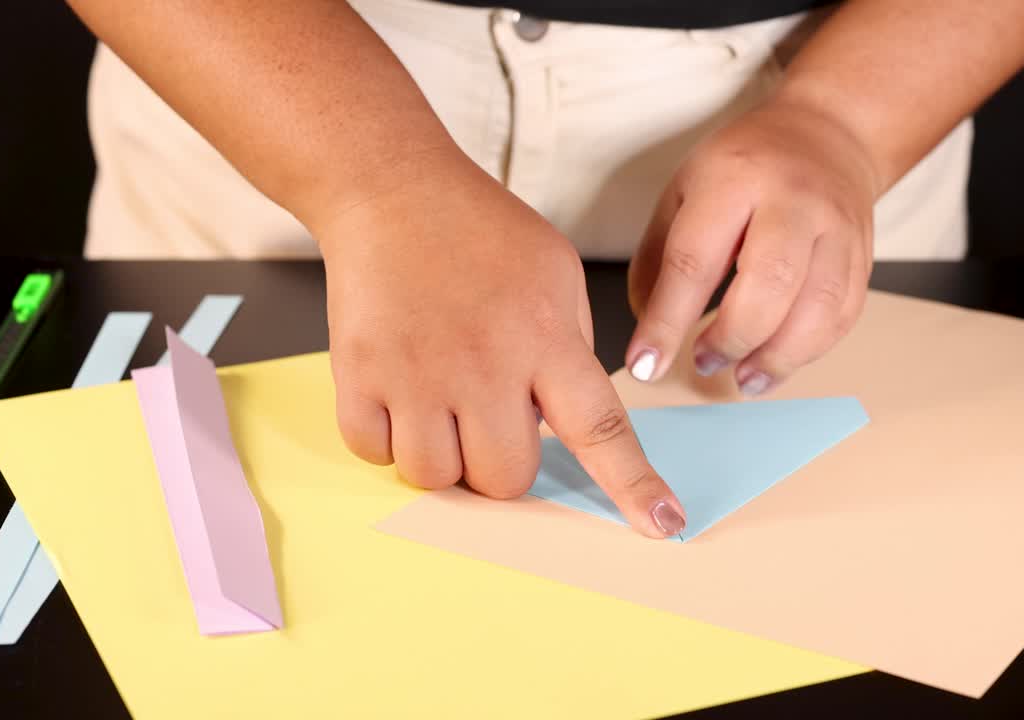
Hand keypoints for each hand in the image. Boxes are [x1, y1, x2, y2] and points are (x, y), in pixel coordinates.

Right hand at [316, 150, 686, 537]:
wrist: (391, 189)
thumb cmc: (479, 229)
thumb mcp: (557, 273)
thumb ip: (571, 347)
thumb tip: (567, 420)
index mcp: (545, 337)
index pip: (602, 429)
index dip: (634, 484)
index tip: (663, 523)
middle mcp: (485, 363)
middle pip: (505, 479)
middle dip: (503, 467)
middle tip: (491, 420)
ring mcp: (417, 372)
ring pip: (437, 477)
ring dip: (445, 457)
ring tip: (441, 405)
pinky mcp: (360, 373)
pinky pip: (375, 452)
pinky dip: (388, 438)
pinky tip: (400, 394)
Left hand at [626, 90, 877, 393]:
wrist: (827, 135)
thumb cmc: (745, 167)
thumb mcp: (684, 190)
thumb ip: (659, 259)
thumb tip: (650, 332)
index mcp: (734, 179)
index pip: (694, 260)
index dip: (667, 321)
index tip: (645, 364)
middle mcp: (793, 200)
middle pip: (768, 283)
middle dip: (731, 338)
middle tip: (703, 362)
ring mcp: (837, 228)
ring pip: (817, 307)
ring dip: (775, 358)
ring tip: (742, 379)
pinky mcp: (863, 255)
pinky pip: (842, 315)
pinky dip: (808, 352)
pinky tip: (776, 362)